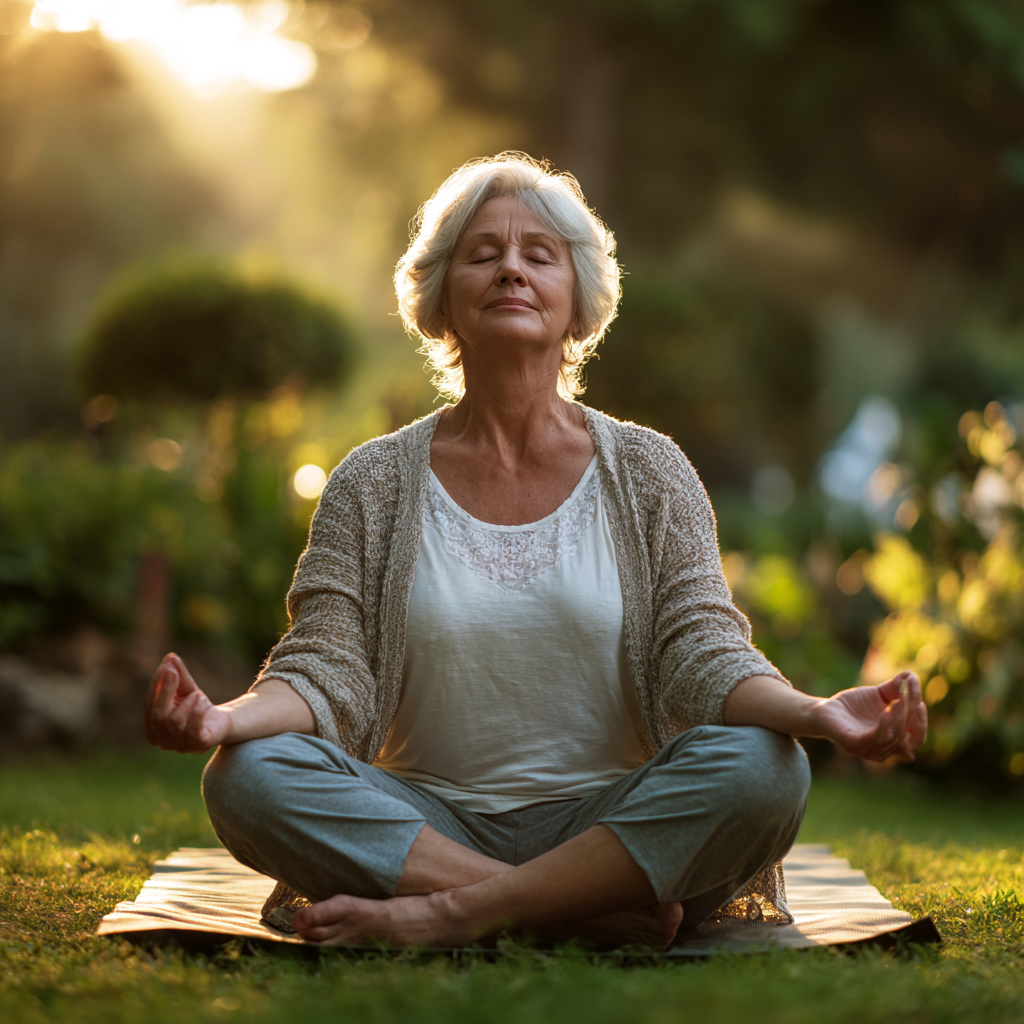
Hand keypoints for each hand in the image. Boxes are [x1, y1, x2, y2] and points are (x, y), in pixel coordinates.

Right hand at [144, 653, 231, 752]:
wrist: (222, 721)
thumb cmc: (198, 705)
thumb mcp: (186, 688)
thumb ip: (178, 675)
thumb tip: (170, 657)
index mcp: (153, 729)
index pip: (149, 705)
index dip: (157, 685)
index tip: (166, 667)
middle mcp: (163, 742)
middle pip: (158, 714)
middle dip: (165, 690)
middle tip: (173, 671)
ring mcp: (181, 746)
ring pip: (174, 721)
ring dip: (186, 702)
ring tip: (198, 693)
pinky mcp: (199, 745)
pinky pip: (193, 727)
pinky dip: (197, 711)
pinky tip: (203, 701)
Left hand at [811, 671, 927, 762]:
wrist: (824, 709)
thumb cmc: (853, 705)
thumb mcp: (878, 694)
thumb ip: (896, 687)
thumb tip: (912, 676)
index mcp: (892, 740)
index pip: (917, 740)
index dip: (922, 723)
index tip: (919, 701)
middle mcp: (883, 749)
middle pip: (911, 742)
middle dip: (914, 718)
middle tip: (908, 697)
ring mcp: (868, 749)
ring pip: (895, 739)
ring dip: (900, 718)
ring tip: (895, 700)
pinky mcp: (853, 744)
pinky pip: (874, 740)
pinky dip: (884, 726)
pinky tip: (885, 710)